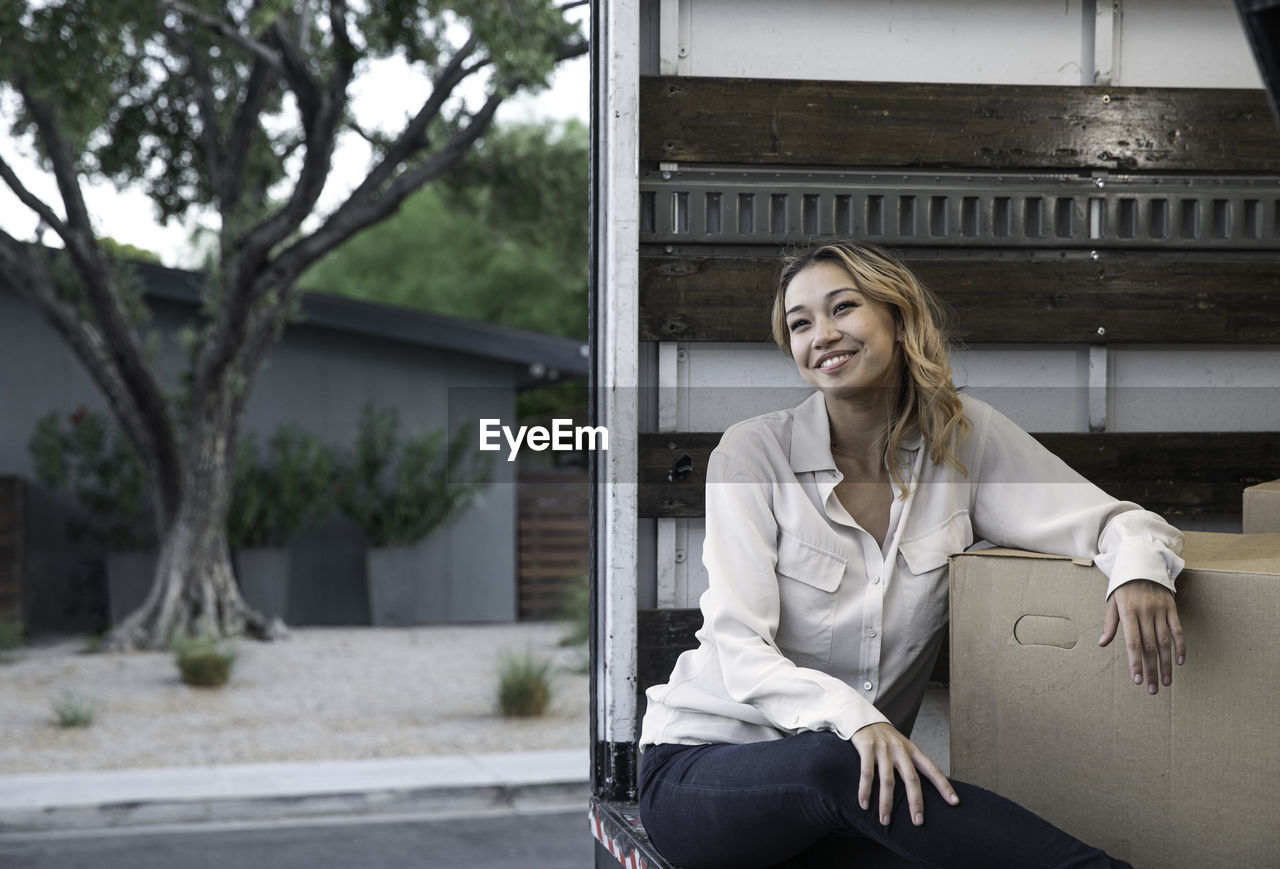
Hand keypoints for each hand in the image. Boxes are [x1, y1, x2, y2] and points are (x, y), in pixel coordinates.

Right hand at [851, 722, 958, 826]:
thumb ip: (910, 763)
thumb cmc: (884, 738)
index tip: (954, 802)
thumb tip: (920, 789)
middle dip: (916, 802)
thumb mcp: (901, 746)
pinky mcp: (867, 747)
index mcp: (912, 750)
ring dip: (886, 803)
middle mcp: (900, 749)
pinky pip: (866, 774)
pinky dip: (865, 791)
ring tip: (885, 821)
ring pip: (888, 781)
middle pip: (912, 779)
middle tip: (918, 821)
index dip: (944, 785)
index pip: (932, 769)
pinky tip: (864, 804)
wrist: (862, 717)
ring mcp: (883, 748)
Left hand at [1098, 578, 1185, 694]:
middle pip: (1150, 647)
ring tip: (1167, 682)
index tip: (1137, 680)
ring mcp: (1160, 611)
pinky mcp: (1172, 608)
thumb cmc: (1123, 586)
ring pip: (1165, 642)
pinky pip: (1178, 630)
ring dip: (1167, 664)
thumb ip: (1109, 623)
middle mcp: (1145, 613)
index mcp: (1127, 612)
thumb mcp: (1111, 602)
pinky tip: (1180, 662)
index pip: (1132, 643)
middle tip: (1153, 689)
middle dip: (1151, 670)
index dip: (1135, 663)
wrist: (1142, 563)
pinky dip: (1180, 647)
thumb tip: (1103, 643)